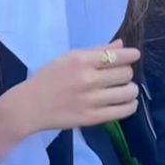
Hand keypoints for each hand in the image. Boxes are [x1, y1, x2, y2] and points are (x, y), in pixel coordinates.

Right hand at [0, 40, 139, 159]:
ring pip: (128, 92)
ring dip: (130, 89)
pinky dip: (130, 105)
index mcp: (80, 61)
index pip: (117, 56)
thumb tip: (121, 45)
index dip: (131, 55)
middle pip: (125, 73)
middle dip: (126, 72)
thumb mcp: (68, 58)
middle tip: (119, 75)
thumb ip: (96, 51)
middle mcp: (87, 79)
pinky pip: (123, 111)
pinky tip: (126, 102)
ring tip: (124, 89)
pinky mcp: (92, 118)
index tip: (134, 55)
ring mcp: (91, 100)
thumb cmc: (48, 78)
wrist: (30, 106)